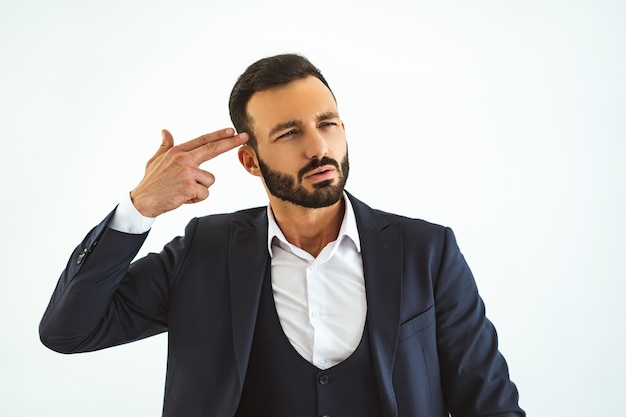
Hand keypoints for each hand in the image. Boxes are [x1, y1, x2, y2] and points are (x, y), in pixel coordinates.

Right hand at [130, 128, 248, 217]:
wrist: (143, 201)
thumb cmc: (151, 182)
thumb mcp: (156, 160)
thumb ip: (165, 146)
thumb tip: (165, 132)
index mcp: (177, 152)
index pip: (202, 141)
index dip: (218, 135)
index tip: (231, 130)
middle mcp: (183, 159)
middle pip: (212, 149)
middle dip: (230, 142)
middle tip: (245, 136)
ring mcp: (187, 172)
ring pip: (210, 180)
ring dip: (200, 189)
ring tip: (183, 191)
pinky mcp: (190, 186)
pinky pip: (205, 193)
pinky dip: (196, 199)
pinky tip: (183, 197)